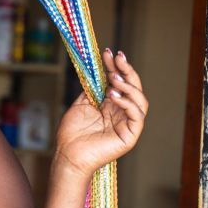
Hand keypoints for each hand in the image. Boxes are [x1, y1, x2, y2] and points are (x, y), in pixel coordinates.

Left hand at [54, 49, 147, 178]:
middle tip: (117, 58)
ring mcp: (128, 124)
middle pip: (133, 88)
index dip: (116, 66)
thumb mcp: (81, 104)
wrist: (67, 155)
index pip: (119, 82)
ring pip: (140, 100)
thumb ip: (92, 89)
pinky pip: (136, 116)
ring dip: (128, 86)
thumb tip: (98, 70)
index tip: (109, 52)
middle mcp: (122, 113)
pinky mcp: (130, 136)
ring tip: (114, 78)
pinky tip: (114, 96)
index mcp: (112, 105)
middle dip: (126, 70)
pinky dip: (128, 103)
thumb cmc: (72, 133)